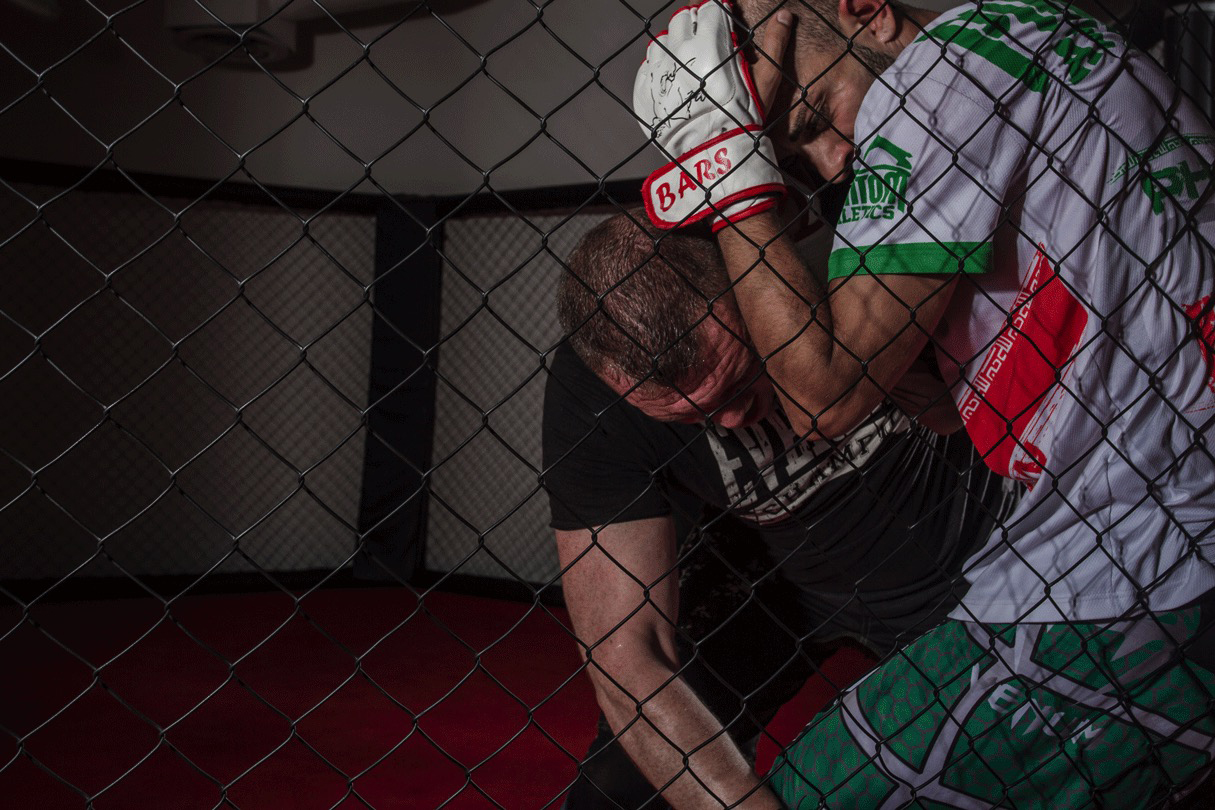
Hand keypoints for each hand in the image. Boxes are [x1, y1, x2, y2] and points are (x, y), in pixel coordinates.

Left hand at [633, 0, 784, 229]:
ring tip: (690, 62)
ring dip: (675, 44)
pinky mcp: (646, 91)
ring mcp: (659, 72)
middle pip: (683, 19)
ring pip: (662, 40)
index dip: (718, 11)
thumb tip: (784, 16)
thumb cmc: (743, 120)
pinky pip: (647, 66)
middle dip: (696, 24)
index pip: (710, 8)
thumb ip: (776, 44)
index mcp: (711, 45)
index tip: (723, 16)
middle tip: (707, 40)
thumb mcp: (767, 81)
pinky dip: (659, 67)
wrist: (714, 157)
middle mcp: (680, 54)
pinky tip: (675, 79)